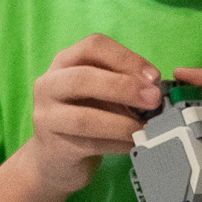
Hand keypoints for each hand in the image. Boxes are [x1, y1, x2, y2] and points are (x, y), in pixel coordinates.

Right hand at [25, 34, 164, 201]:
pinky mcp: (55, 147)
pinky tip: (133, 144)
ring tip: (144, 128)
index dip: (126, 58)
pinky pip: (90, 145)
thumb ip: (122, 83)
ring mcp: (47, 117)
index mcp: (64, 62)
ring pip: (84, 118)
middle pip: (83, 78)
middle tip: (153, 99)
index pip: (93, 46)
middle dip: (124, 87)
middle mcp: (49, 85)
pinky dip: (117, 144)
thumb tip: (154, 88)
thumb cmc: (84, 114)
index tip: (153, 76)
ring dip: (122, 123)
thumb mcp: (100, 91)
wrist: (55, 155)